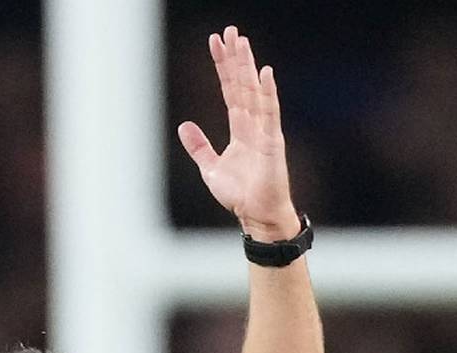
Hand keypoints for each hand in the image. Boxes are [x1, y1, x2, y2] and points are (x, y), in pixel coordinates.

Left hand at [178, 25, 298, 240]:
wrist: (257, 216)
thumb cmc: (240, 195)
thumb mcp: (210, 168)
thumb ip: (199, 146)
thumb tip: (184, 125)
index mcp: (240, 128)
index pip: (230, 90)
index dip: (223, 67)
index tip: (216, 43)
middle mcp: (253, 124)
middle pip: (242, 84)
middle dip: (235, 58)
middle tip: (230, 31)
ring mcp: (264, 131)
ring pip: (254, 92)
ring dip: (248, 67)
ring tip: (242, 42)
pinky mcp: (272, 143)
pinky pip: (270, 114)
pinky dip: (268, 93)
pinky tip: (265, 73)